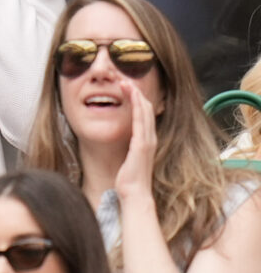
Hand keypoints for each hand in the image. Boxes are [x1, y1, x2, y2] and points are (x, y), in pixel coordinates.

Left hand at [115, 80, 157, 200]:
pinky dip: (138, 107)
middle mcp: (150, 138)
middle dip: (136, 92)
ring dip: (136, 95)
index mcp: (146, 139)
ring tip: (126, 81)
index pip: (144, 113)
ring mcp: (147, 141)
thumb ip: (128, 147)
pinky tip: (133, 96)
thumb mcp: (129, 157)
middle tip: (124, 78)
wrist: (135, 195)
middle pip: (146, 108)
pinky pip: (141, 122)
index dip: (137, 98)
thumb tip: (121, 140)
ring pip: (145, 112)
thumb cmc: (129, 178)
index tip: (126, 85)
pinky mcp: (142, 146)